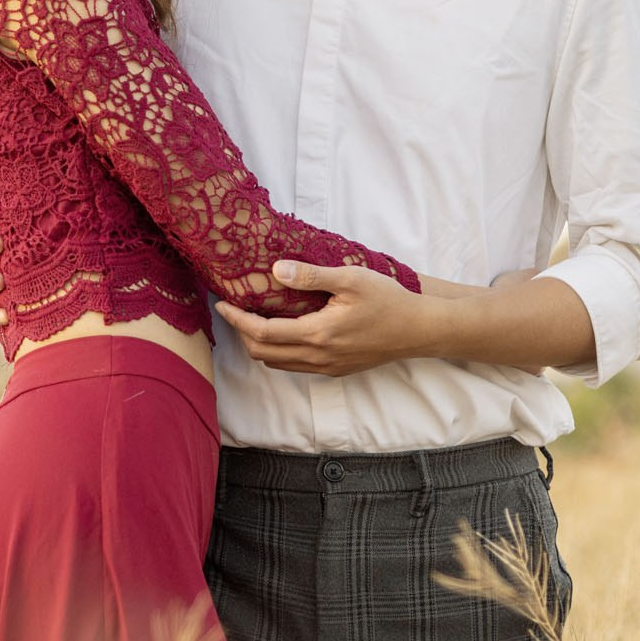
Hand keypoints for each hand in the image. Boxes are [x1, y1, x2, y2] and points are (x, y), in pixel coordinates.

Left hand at [213, 260, 432, 377]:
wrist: (417, 330)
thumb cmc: (387, 300)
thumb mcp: (350, 278)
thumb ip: (311, 275)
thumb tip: (275, 270)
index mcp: (317, 334)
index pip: (262, 333)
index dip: (237, 320)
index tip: (222, 304)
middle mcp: (317, 357)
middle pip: (263, 353)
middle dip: (242, 333)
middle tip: (235, 309)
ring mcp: (326, 368)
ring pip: (277, 363)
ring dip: (260, 344)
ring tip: (254, 318)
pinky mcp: (335, 370)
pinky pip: (295, 366)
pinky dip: (279, 351)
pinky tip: (284, 329)